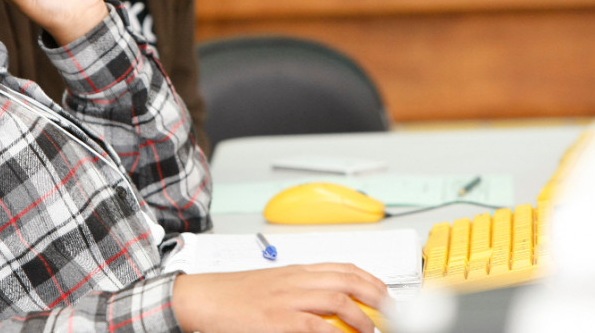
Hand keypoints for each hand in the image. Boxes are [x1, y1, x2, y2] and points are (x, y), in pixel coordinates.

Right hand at [171, 263, 389, 332]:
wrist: (203, 298)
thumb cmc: (233, 296)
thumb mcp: (271, 286)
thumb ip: (298, 291)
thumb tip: (326, 307)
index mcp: (295, 271)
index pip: (342, 267)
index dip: (371, 279)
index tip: (386, 294)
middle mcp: (295, 280)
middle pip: (347, 279)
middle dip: (377, 295)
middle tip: (391, 313)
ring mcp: (287, 299)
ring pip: (338, 298)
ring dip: (362, 315)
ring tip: (373, 330)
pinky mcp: (278, 319)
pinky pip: (315, 325)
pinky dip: (335, 332)